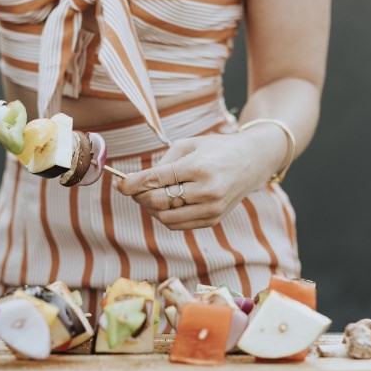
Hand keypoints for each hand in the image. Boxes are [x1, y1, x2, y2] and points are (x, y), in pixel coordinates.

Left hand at [116, 132, 277, 229]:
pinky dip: (165, 216)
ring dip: (151, 208)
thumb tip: (135, 181)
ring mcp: (211, 208)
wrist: (252, 162)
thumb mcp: (189, 145)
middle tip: (133, 188)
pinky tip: (166, 203)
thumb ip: (162, 163)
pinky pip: (178, 224)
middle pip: (157, 201)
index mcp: (198, 167)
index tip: (118, 184)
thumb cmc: (216, 149)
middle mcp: (206, 190)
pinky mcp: (213, 219)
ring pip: (165, 217)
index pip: (155, 180)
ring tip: (150, 195)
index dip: (131, 184)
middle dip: (139, 196)